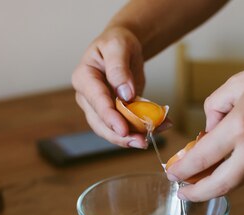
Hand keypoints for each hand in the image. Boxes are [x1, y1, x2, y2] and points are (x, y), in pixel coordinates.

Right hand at [71, 27, 148, 148]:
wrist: (122, 48)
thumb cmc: (116, 43)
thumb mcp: (118, 46)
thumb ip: (119, 68)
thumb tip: (125, 94)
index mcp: (83, 78)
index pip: (95, 101)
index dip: (109, 117)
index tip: (123, 129)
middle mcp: (87, 97)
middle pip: (100, 123)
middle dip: (120, 136)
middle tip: (141, 142)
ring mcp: (99, 108)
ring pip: (111, 130)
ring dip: (131, 137)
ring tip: (151, 139)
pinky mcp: (113, 114)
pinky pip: (125, 126)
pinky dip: (141, 130)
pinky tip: (160, 127)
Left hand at [166, 55, 243, 201]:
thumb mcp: (237, 84)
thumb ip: (213, 109)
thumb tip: (206, 132)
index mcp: (240, 126)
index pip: (201, 159)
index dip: (182, 170)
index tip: (172, 173)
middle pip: (218, 186)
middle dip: (195, 193)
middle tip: (182, 193)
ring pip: (237, 184)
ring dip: (216, 185)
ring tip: (201, 180)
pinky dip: (237, 173)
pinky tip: (229, 165)